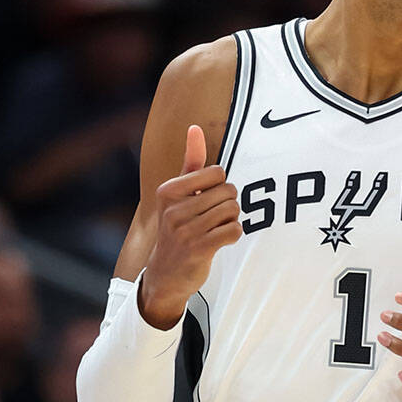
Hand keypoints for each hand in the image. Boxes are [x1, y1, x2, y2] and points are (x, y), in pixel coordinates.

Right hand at [139, 124, 242, 327]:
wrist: (165, 274)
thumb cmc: (178, 226)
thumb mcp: (178, 193)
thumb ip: (190, 160)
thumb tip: (195, 126)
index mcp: (168, 191)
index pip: (218, 172)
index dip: (220, 186)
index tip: (207, 199)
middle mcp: (174, 209)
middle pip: (229, 192)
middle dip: (228, 204)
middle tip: (212, 218)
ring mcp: (185, 231)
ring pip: (233, 211)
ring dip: (231, 220)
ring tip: (214, 229)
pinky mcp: (199, 250)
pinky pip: (235, 231)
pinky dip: (233, 234)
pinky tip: (219, 240)